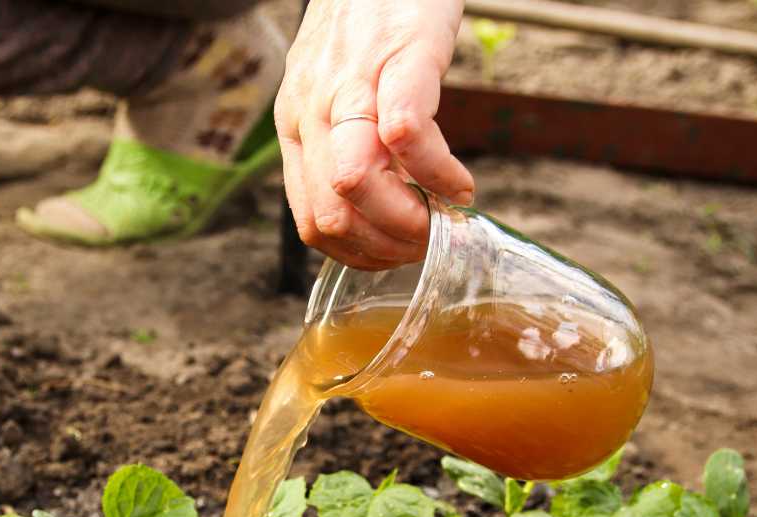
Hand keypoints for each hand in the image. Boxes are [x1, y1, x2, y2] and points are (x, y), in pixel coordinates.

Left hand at [275, 0, 472, 268]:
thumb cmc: (370, 20)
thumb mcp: (334, 87)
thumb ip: (342, 144)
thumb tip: (371, 209)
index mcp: (296, 123)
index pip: (311, 220)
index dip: (359, 253)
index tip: (398, 253)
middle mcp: (312, 108)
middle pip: (332, 213)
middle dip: (386, 246)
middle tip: (427, 242)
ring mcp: (353, 82)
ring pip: (353, 182)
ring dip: (408, 220)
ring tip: (444, 217)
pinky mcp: (402, 57)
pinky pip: (406, 134)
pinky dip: (438, 174)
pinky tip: (459, 182)